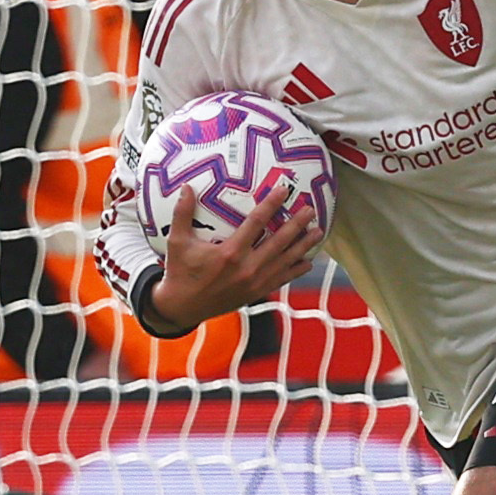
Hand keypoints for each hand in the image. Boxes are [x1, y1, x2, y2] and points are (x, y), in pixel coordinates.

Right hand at [147, 176, 325, 329]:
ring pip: (285, 261)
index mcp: (230, 253)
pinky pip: (282, 279)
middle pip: (279, 242)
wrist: (183, 307)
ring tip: (318, 231)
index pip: (256, 223)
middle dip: (297, 225)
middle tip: (310, 210)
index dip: (271, 205)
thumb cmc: (180, 272)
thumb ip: (182, 213)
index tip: (284, 191)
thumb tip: (187, 186)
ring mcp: (255, 282)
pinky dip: (296, 269)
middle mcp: (247, 268)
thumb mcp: (178, 242)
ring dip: (303, 245)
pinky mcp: (256, 292)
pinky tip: (307, 260)